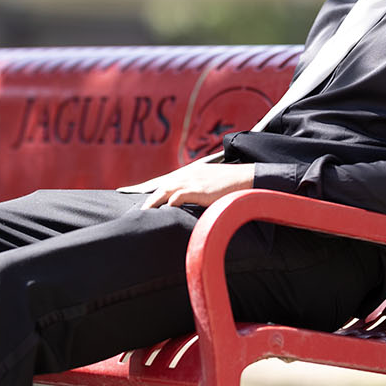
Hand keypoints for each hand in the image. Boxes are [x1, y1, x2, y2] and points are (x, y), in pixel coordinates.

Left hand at [141, 162, 255, 209]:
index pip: (166, 182)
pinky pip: (181, 195)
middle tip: (138, 207)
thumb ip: (198, 188)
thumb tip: (189, 200)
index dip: (151, 190)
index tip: (139, 197)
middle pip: (162, 185)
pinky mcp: (201, 190)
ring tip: (145, 211)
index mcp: (190, 173)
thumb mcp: (210, 183)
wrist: (247, 178)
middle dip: (149, 196)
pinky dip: (172, 200)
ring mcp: (194, 182)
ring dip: (154, 201)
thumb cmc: (231, 183)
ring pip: (167, 190)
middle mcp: (189, 175)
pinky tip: (166, 208)